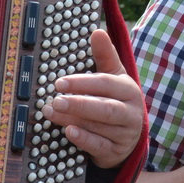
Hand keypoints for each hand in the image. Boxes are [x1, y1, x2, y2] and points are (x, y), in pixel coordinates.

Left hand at [42, 30, 143, 169]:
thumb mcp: (112, 78)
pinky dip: (84, 140)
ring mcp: (125, 134)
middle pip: (105, 108)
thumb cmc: (115, 101)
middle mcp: (131, 112)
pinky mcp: (117, 151)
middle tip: (55, 100)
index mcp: (129, 90)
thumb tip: (97, 31)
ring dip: (74, 120)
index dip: (82, 83)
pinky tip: (69, 132)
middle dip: (79, 104)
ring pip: (100, 127)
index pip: (106, 84)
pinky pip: (100, 146)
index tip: (59, 82)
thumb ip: (104, 56)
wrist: (125, 137)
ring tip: (52, 113)